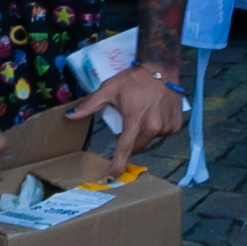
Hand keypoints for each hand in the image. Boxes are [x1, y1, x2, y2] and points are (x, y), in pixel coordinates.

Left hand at [66, 61, 188, 169]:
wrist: (162, 67)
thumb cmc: (134, 79)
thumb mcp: (109, 89)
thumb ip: (90, 104)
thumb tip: (70, 115)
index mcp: (135, 120)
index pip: (124, 149)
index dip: (116, 166)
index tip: (109, 178)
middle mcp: (153, 126)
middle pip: (137, 147)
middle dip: (129, 141)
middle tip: (127, 124)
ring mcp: (167, 127)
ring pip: (150, 140)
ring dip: (144, 133)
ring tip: (144, 113)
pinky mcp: (176, 125)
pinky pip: (163, 134)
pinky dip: (158, 128)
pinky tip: (156, 113)